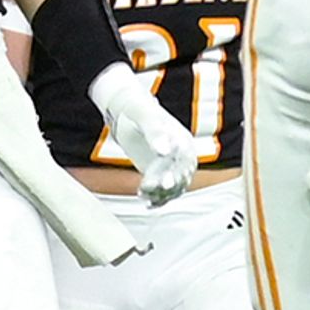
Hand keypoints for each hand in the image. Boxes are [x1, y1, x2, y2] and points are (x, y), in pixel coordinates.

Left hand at [88, 63, 202, 200]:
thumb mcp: (144, 115)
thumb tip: (164, 150)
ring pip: (172, 186)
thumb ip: (154, 131)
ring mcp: (170, 166)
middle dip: (171, 184)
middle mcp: (180, 155)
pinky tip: (145, 201)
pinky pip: (161, 190)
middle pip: (181, 174)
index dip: (178, 170)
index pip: (184, 158)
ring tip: (144, 192)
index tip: (167, 180)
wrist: (125, 111)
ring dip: (161, 193)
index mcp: (182, 138)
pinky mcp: (158, 174)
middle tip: (157, 188)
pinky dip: (155, 198)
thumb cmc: (136, 109)